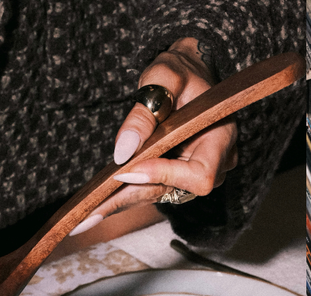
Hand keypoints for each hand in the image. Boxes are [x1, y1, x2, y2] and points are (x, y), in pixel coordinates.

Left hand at [74, 39, 231, 235]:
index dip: (165, 175)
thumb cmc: (180, 71)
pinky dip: (130, 190)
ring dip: (126, 199)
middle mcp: (218, 161)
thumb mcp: (162, 78)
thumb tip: (122, 151)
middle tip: (91, 210)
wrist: (190, 72)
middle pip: (176, 191)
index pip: (200, 174)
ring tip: (89, 211)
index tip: (126, 170)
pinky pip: (157, 187)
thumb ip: (143, 113)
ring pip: (163, 193)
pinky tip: (101, 200)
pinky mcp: (182, 173)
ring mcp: (200, 170)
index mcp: (221, 137)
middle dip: (132, 197)